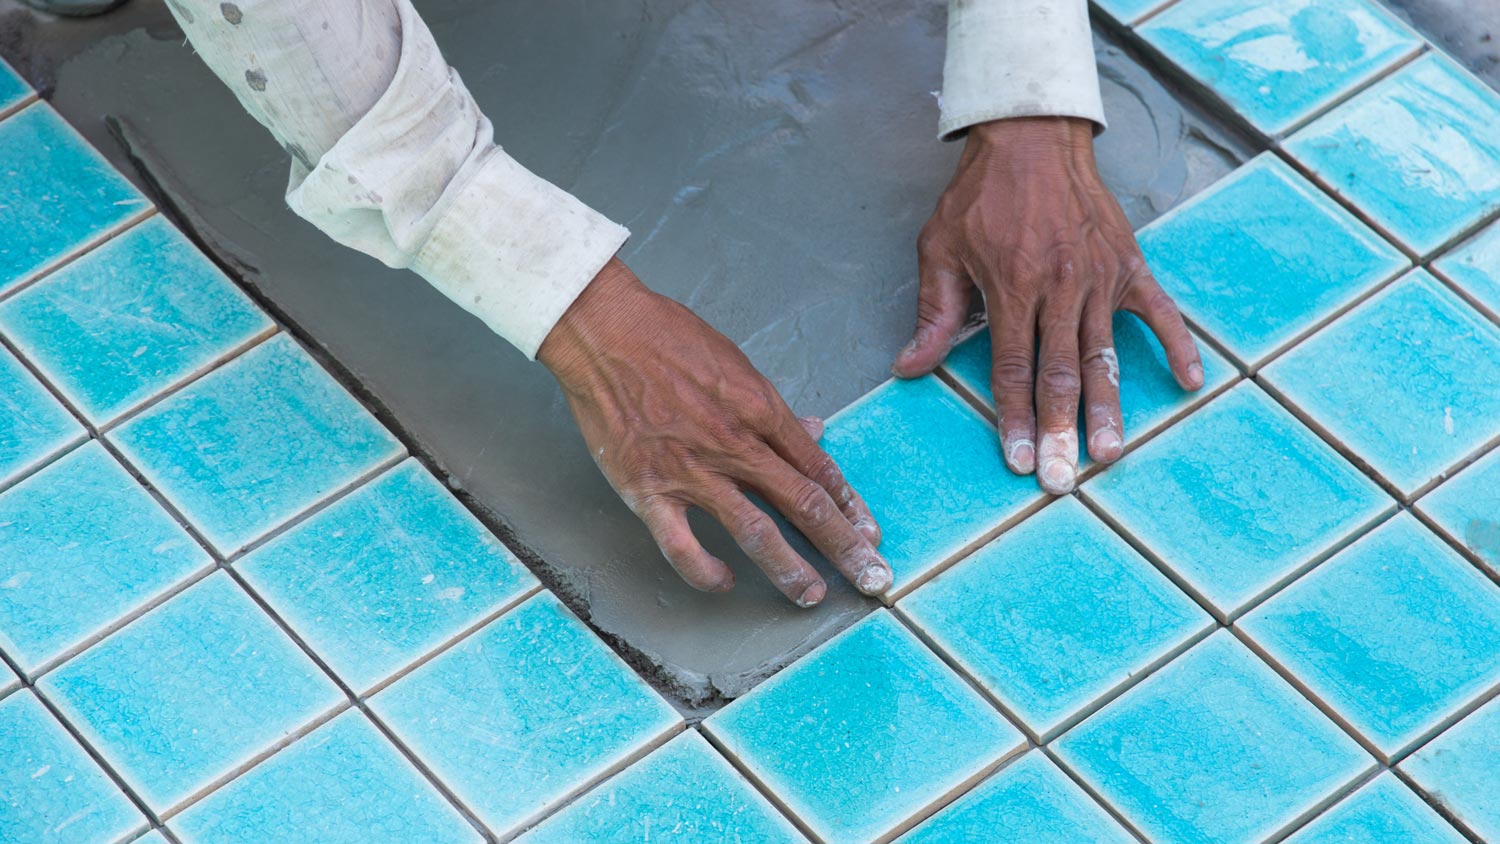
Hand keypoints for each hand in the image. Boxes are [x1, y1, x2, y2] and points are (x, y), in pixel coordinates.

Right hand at [539, 258, 890, 605]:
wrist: (603, 331)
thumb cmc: (666, 337)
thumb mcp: (735, 362)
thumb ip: (774, 408)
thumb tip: (812, 432)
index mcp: (760, 409)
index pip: (818, 468)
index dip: (849, 506)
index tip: (869, 533)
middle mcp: (735, 445)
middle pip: (804, 504)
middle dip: (844, 547)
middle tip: (872, 578)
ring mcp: (692, 471)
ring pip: (754, 531)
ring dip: (790, 569)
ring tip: (812, 595)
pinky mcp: (648, 490)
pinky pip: (682, 546)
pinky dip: (706, 571)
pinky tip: (723, 583)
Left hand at [893, 116, 1202, 493]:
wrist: (1032, 138)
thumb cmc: (980, 197)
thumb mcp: (940, 249)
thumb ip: (934, 313)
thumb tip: (908, 368)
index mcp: (1012, 289)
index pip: (1012, 370)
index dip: (1015, 419)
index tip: (1021, 462)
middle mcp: (1060, 289)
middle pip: (1060, 375)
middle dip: (1060, 432)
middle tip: (1064, 481)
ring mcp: (1100, 279)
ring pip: (1105, 356)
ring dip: (1108, 409)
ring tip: (1108, 453)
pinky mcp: (1129, 265)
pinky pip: (1160, 313)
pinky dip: (1176, 346)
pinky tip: (1190, 383)